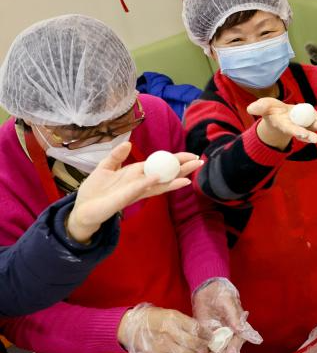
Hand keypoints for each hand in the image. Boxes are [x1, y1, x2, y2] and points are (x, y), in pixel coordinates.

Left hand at [66, 142, 203, 242]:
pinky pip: (138, 189)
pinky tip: (159, 177)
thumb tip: (128, 143)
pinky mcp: (123, 199)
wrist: (82, 209)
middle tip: (199, 162)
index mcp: (137, 175)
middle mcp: (140, 184)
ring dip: (173, 180)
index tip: (191, 155)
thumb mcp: (105, 167)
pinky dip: (148, 183)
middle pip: (166, 176)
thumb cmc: (94, 190)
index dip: (175, 160)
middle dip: (182, 169)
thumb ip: (117, 155)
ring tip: (189, 176)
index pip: (160, 166)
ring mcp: (134, 192)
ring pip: (158, 185)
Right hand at [117, 303, 206, 352]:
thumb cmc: (155, 318)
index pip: (195, 328)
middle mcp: (166, 332)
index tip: (210, 337)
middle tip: (204, 347)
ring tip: (194, 352)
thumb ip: (187, 324)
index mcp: (172, 318)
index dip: (206, 334)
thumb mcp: (172, 314)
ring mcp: (160, 346)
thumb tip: (202, 335)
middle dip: (201, 347)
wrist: (132, 326)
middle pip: (191, 344)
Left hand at [191, 278, 262, 352]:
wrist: (206, 288)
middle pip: (227, 350)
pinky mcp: (205, 336)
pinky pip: (204, 348)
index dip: (234, 352)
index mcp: (238, 327)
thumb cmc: (222, 293)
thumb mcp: (229, 303)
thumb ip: (235, 317)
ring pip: (216, 352)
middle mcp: (229, 334)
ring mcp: (216, 336)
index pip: (238, 342)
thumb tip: (242, 330)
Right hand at [248, 98, 316, 150]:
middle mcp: (294, 126)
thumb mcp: (264, 106)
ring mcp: (302, 123)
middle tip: (316, 139)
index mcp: (282, 124)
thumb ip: (259, 107)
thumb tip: (250, 108)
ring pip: (311, 127)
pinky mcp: (309, 119)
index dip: (295, 131)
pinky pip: (315, 120)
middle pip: (302, 132)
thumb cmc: (271, 111)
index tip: (302, 133)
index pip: (289, 129)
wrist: (279, 114)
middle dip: (308, 135)